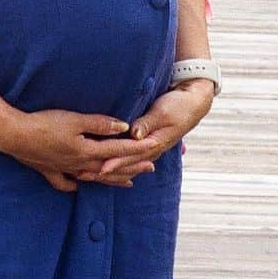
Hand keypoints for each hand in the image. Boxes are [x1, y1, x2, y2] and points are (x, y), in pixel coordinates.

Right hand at [0, 108, 156, 193]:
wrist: (14, 136)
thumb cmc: (45, 124)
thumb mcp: (74, 120)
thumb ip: (99, 124)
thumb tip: (123, 127)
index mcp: (87, 151)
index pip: (119, 150)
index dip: (137, 148)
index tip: (154, 147)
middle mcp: (80, 165)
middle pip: (111, 168)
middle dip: (132, 167)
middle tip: (151, 167)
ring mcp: (65, 170)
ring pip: (95, 177)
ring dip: (113, 178)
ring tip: (129, 182)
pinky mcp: (51, 171)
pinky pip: (68, 182)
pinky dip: (78, 183)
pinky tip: (81, 185)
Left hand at [82, 81, 213, 182]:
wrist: (193, 104)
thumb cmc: (178, 105)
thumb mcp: (163, 112)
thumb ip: (147, 123)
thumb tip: (135, 134)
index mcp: (154, 143)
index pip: (131, 156)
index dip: (115, 162)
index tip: (100, 168)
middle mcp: (151, 150)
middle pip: (126, 164)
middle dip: (106, 170)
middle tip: (85, 175)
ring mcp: (149, 148)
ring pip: (127, 164)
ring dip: (110, 169)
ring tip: (90, 174)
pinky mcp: (147, 143)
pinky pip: (130, 157)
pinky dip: (118, 163)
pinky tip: (107, 168)